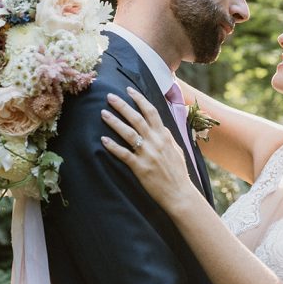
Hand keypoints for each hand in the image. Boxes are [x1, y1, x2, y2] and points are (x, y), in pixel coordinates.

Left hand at [101, 88, 195, 211]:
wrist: (179, 193)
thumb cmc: (178, 172)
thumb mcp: (177, 149)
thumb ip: (167, 136)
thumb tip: (161, 125)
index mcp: (165, 136)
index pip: (151, 112)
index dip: (139, 99)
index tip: (129, 90)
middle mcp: (156, 142)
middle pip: (137, 118)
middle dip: (122, 106)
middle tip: (110, 96)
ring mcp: (148, 154)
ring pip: (128, 133)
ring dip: (115, 122)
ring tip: (103, 113)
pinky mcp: (140, 168)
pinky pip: (124, 154)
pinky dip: (113, 146)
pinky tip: (103, 139)